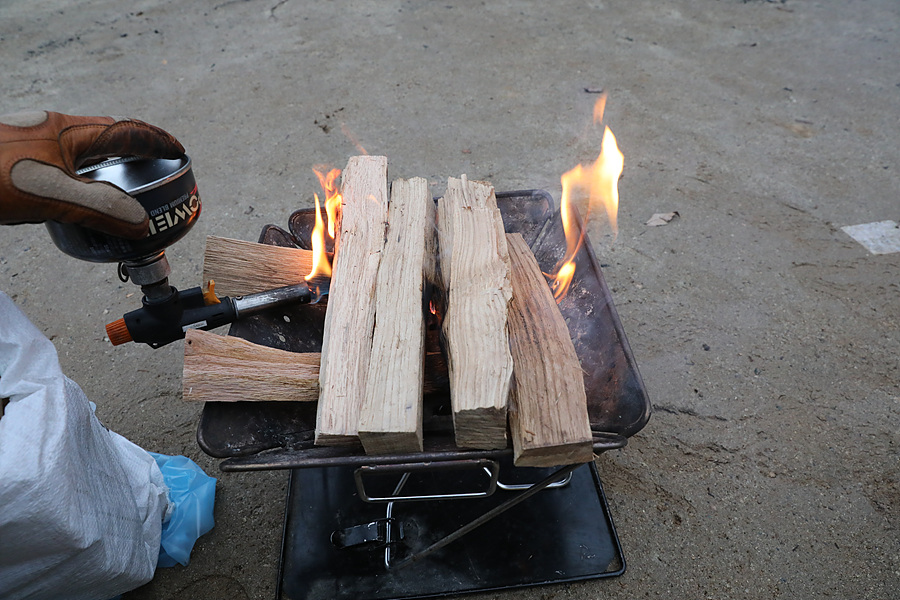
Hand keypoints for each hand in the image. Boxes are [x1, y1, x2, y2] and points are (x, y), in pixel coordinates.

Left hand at [0, 110, 184, 238]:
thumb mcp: (52, 194)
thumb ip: (100, 209)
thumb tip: (141, 224)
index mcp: (69, 132)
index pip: (127, 132)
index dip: (158, 141)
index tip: (179, 152)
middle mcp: (53, 132)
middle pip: (106, 138)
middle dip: (135, 152)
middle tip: (155, 171)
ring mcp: (34, 143)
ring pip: (82, 153)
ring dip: (106, 167)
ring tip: (121, 190)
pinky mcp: (17, 158)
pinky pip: (61, 165)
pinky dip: (80, 180)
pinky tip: (72, 200)